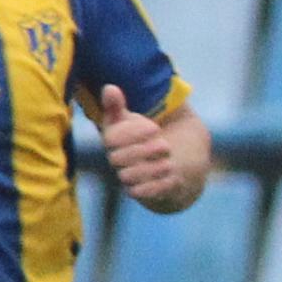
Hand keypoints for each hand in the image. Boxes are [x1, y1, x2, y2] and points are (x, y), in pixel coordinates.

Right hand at [95, 85, 194, 208]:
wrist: (169, 164)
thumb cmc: (146, 139)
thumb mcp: (134, 119)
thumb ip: (119, 106)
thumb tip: (110, 88)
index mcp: (113, 141)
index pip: (111, 138)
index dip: (132, 132)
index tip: (155, 127)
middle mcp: (117, 161)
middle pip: (117, 159)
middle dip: (143, 150)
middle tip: (165, 145)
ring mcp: (128, 178)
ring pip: (128, 177)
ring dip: (151, 167)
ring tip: (168, 160)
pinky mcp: (142, 194)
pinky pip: (142, 193)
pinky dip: (158, 184)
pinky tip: (171, 173)